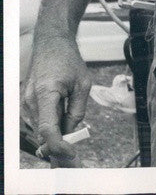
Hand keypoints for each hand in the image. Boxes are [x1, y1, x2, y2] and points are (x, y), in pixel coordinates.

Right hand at [22, 32, 91, 163]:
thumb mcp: (83, 84)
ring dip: (55, 135)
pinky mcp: (27, 104)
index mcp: (46, 94)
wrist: (52, 45)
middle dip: (58, 145)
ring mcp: (26, 102)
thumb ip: (77, 110)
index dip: (59, 145)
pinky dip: (50, 127)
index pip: (48, 129)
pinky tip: (61, 124)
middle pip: (43, 133)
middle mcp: (31, 101)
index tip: (71, 153)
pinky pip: (39, 121)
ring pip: (41, 129)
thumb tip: (72, 132)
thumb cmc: (69, 61)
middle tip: (73, 158)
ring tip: (70, 137)